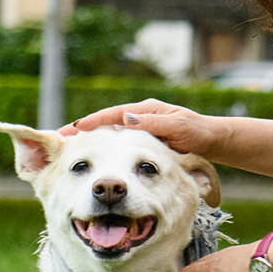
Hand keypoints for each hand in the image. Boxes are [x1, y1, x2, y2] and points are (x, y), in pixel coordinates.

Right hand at [63, 97, 228, 158]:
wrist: (214, 142)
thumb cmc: (199, 134)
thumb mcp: (179, 128)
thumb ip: (154, 124)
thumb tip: (126, 118)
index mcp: (146, 110)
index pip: (111, 115)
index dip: (90, 123)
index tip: (70, 131)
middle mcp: (140, 117)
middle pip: (105, 124)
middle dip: (82, 131)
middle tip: (57, 140)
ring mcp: (141, 129)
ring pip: (109, 135)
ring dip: (90, 142)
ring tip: (66, 151)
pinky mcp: (143, 142)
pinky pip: (119, 145)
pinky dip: (104, 150)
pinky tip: (92, 161)